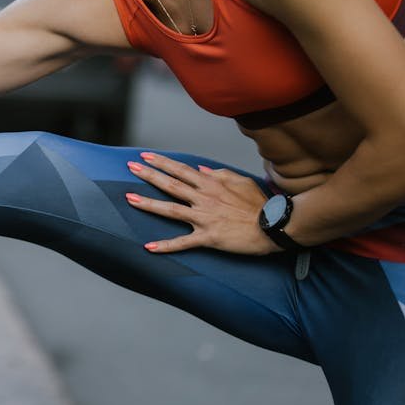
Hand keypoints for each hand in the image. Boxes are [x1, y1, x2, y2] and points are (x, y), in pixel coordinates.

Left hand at [125, 152, 278, 255]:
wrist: (275, 227)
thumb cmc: (260, 204)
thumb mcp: (241, 182)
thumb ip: (220, 174)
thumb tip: (203, 170)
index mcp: (211, 184)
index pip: (181, 170)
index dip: (162, 163)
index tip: (145, 156)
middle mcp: (204, 198)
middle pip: (170, 185)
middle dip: (148, 175)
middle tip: (130, 168)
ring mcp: (204, 218)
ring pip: (170, 209)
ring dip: (148, 204)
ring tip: (129, 199)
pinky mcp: (208, 237)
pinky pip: (183, 242)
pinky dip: (165, 246)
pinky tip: (149, 247)